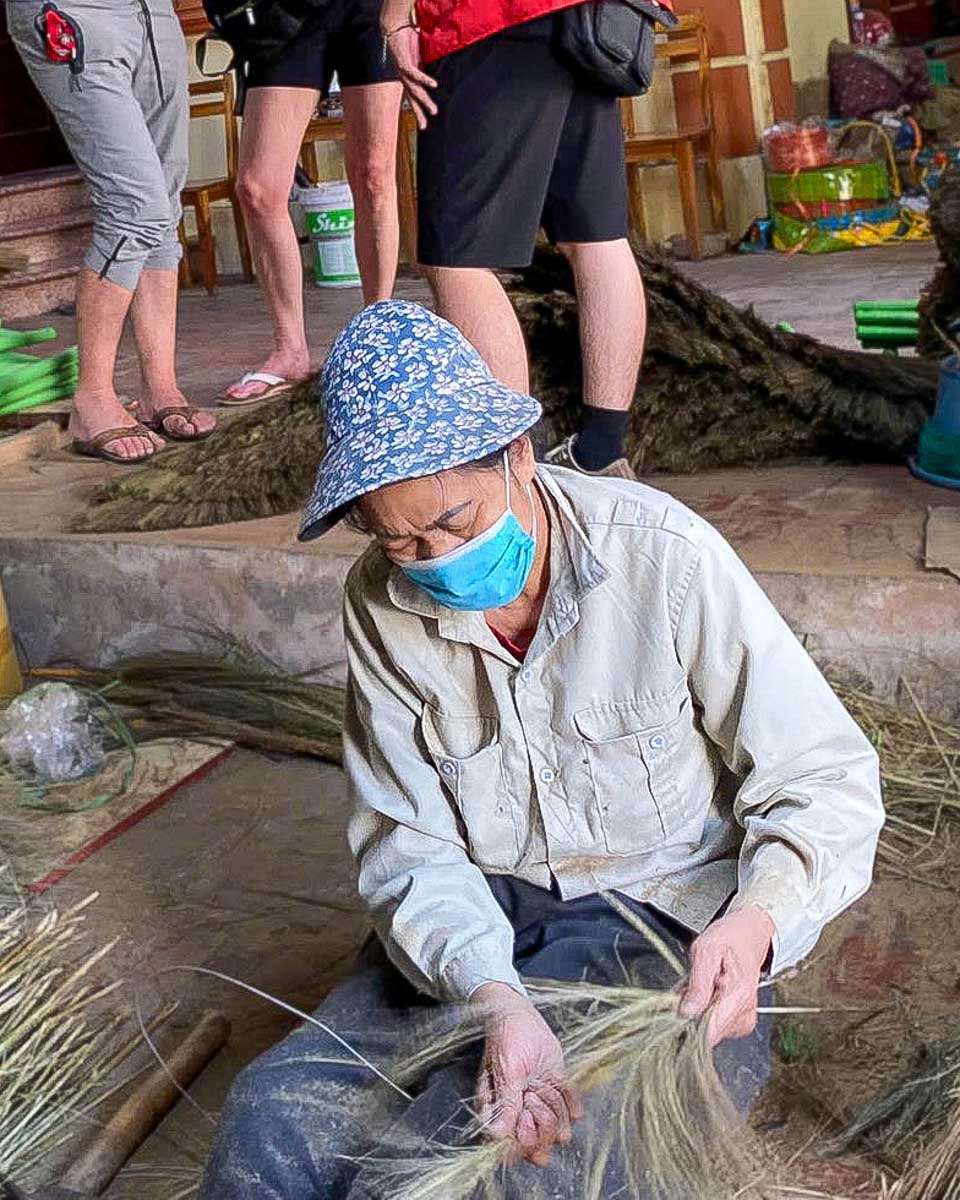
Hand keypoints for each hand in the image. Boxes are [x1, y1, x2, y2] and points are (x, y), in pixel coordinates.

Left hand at [380, 12, 437, 128]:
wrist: (394, 25)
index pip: (413, 97)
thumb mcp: (418, 54)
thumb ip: (426, 62)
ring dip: (424, 101)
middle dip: (418, 113)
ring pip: (414, 90)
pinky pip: (415, 74)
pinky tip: (433, 85)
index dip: (418, 111)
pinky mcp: (403, 62)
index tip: (423, 126)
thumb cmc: (407, 37)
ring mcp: (402, 71)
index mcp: (407, 77)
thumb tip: (438, 67)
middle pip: (412, 98)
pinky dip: (424, 79)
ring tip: (434, 111)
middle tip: (424, 127)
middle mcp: (403, 77)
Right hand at [473, 982, 582, 1166]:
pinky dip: (570, 1099)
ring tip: (542, 1082)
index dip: (524, 1138)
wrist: (522, 1016)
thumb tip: (498, 1137)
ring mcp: (540, 1108)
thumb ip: (506, 1104)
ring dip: (555, 1105)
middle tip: (534, 1094)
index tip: (526, 1111)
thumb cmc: (507, 1039)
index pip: (514, 1150)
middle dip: (543, 1122)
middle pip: (540, 1148)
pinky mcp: (557, 1096)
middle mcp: (520, 1118)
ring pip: (559, 1131)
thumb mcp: (506, 1071)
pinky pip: (573, 1113)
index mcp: (499, 1115)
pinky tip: (557, 1081)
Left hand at [678, 906, 774, 1046]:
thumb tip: (686, 1013)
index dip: (686, 1024)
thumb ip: (697, 984)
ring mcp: (744, 1021)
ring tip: (700, 986)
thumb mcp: (705, 951)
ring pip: (707, 1030)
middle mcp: (745, 1015)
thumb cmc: (730, 938)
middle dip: (689, 1012)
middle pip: (705, 1033)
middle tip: (689, 987)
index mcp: (738, 997)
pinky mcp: (739, 1022)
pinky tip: (706, 994)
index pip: (709, 1033)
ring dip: (695, 1010)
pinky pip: (713, 1026)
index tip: (677, 1008)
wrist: (750, 934)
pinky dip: (704, 1011)